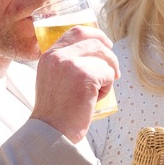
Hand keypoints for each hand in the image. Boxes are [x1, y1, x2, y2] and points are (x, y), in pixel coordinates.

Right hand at [31, 24, 117, 142]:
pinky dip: (107, 88)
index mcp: (49, 56)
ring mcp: (70, 64)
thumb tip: (96, 55)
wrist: (51, 133)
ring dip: (108, 73)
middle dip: (109, 54)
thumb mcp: (53, 80)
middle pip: (94, 41)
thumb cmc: (56, 112)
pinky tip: (95, 99)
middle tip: (114, 69)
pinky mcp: (84, 76)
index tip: (105, 44)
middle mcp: (58, 56)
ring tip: (98, 92)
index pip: (76, 31)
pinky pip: (107, 74)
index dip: (95, 34)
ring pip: (103, 57)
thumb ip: (66, 65)